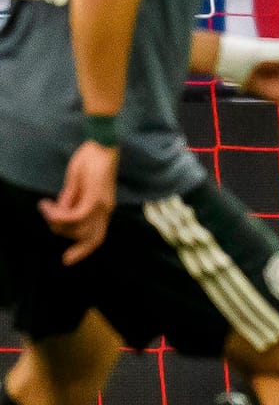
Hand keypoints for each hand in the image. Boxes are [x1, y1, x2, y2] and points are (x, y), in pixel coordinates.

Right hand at [40, 141, 117, 265]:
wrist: (102, 144)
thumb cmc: (90, 160)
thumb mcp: (78, 184)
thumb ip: (71, 199)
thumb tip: (62, 211)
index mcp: (104, 208)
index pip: (97, 235)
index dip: (84, 249)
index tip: (68, 259)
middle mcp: (106, 210)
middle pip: (89, 238)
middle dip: (72, 244)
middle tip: (53, 228)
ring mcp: (102, 205)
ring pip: (77, 228)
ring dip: (56, 222)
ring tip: (46, 207)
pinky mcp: (95, 198)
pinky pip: (74, 216)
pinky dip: (57, 214)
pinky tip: (47, 204)